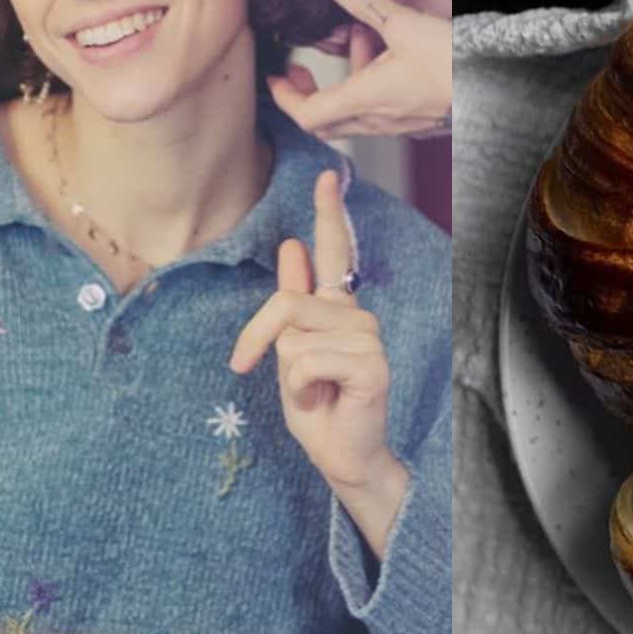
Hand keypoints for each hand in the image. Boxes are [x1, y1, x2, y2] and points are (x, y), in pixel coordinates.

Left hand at [229, 170, 407, 556]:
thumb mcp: (289, 353)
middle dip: (260, 342)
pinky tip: (327, 401)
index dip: (329, 213)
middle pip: (286, 303)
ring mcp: (368, 338)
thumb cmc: (318, 409)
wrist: (341, 458)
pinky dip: (302, 391)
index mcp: (336, 308)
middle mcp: (356, 315)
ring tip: (316, 394)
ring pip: (293, 338)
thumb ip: (293, 304)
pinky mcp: (372, 365)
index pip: (335, 252)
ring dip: (289, 377)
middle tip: (269, 376)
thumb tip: (291, 245)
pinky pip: (307, 363)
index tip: (327, 175)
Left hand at [271, 0, 451, 139]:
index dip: (285, 98)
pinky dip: (371, 84)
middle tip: (302, 71)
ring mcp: (400, 125)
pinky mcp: (418, 122)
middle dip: (308, 94)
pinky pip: (381, 110)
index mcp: (365, 99)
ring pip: (355, 112)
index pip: (307, 115)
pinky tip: (391, 52)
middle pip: (326, 121)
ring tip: (361, 38)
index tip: (278, 77)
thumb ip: (363, 0)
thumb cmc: (455, 64)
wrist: (503, 90)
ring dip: (347, 80)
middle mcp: (378, 119)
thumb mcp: (405, 22)